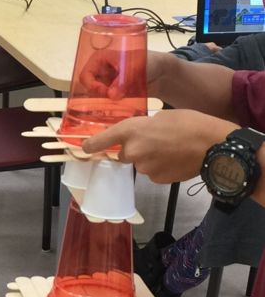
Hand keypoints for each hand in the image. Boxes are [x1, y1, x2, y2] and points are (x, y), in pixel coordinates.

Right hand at [78, 49, 166, 100]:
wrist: (161, 73)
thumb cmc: (148, 62)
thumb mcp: (135, 68)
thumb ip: (123, 81)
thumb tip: (111, 95)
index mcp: (100, 59)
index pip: (85, 75)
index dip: (92, 85)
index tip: (104, 92)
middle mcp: (100, 72)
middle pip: (89, 88)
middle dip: (98, 96)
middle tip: (112, 99)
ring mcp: (106, 84)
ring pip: (96, 98)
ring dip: (105, 103)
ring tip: (118, 104)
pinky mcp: (113, 94)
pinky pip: (106, 104)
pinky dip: (111, 107)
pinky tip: (119, 108)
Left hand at [83, 110, 237, 183]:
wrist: (212, 146)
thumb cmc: (190, 123)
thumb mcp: (162, 116)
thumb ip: (144, 127)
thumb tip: (140, 137)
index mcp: (132, 130)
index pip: (104, 139)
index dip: (92, 144)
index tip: (83, 148)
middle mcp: (133, 151)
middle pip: (124, 154)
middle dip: (134, 149)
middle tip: (153, 141)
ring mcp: (144, 168)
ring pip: (140, 164)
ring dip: (149, 158)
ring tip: (170, 149)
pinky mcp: (156, 180)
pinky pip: (152, 173)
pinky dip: (160, 167)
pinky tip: (174, 159)